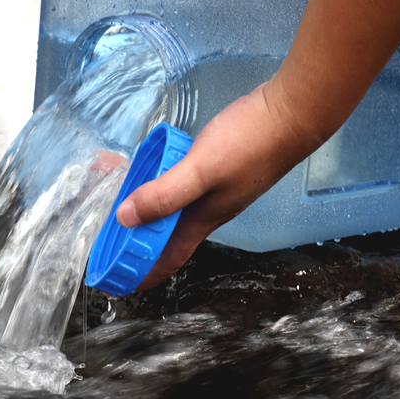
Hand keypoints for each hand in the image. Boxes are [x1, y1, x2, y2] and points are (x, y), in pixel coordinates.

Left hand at [116, 76, 320, 289]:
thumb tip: (126, 218)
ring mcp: (218, 189)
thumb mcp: (199, 170)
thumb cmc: (249, 143)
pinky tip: (158, 175)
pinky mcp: (220, 168)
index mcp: (204, 218)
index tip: (119, 283)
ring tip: (126, 209)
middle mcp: (210, 209)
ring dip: (151, 214)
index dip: (144, 274)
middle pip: (170, 235)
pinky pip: (184, 188)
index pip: (170, 258)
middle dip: (140, 243)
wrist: (289, 115)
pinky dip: (165, 189)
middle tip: (110, 241)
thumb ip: (164, 194)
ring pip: (177, 211)